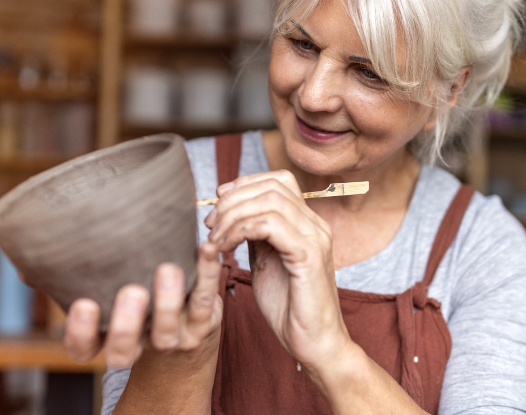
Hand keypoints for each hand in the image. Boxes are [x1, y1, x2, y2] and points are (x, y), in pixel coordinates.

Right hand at [63, 241, 223, 367]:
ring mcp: (170, 336)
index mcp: (106, 335)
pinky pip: (204, 299)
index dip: (81, 333)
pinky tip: (205, 249)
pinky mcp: (200, 321)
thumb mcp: (104, 287)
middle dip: (127, 325)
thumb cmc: (135, 293)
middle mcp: (137, 342)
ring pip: (167, 333)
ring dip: (167, 302)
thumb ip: (71, 275)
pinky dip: (207, 273)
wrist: (189, 324)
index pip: (83, 348)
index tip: (85, 303)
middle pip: (124, 351)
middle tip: (133, 292)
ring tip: (168, 270)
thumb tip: (33, 261)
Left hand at [204, 170, 350, 370]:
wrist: (316, 344)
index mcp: (307, 224)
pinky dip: (241, 230)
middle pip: (272, 186)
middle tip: (210, 225)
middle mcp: (316, 225)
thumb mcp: (266, 263)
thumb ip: (256, 236)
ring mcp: (315, 238)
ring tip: (215, 239)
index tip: (218, 203)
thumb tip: (233, 214)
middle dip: (233, 200)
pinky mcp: (309, 256)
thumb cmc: (290, 308)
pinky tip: (226, 248)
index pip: (278, 181)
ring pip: (270, 200)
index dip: (244, 184)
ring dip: (234, 215)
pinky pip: (271, 225)